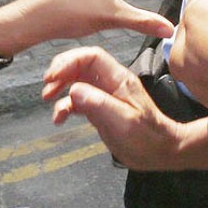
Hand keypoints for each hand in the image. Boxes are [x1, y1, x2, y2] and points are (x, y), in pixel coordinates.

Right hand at [41, 46, 196, 170]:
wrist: (160, 151)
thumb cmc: (147, 137)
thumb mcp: (123, 121)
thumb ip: (99, 104)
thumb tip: (74, 90)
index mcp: (120, 80)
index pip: (92, 57)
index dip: (69, 62)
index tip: (53, 77)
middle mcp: (112, 84)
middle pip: (81, 64)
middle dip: (61, 72)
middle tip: (47, 88)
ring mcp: (105, 95)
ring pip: (77, 81)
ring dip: (60, 88)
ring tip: (48, 100)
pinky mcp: (100, 108)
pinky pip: (78, 100)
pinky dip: (65, 106)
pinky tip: (59, 119)